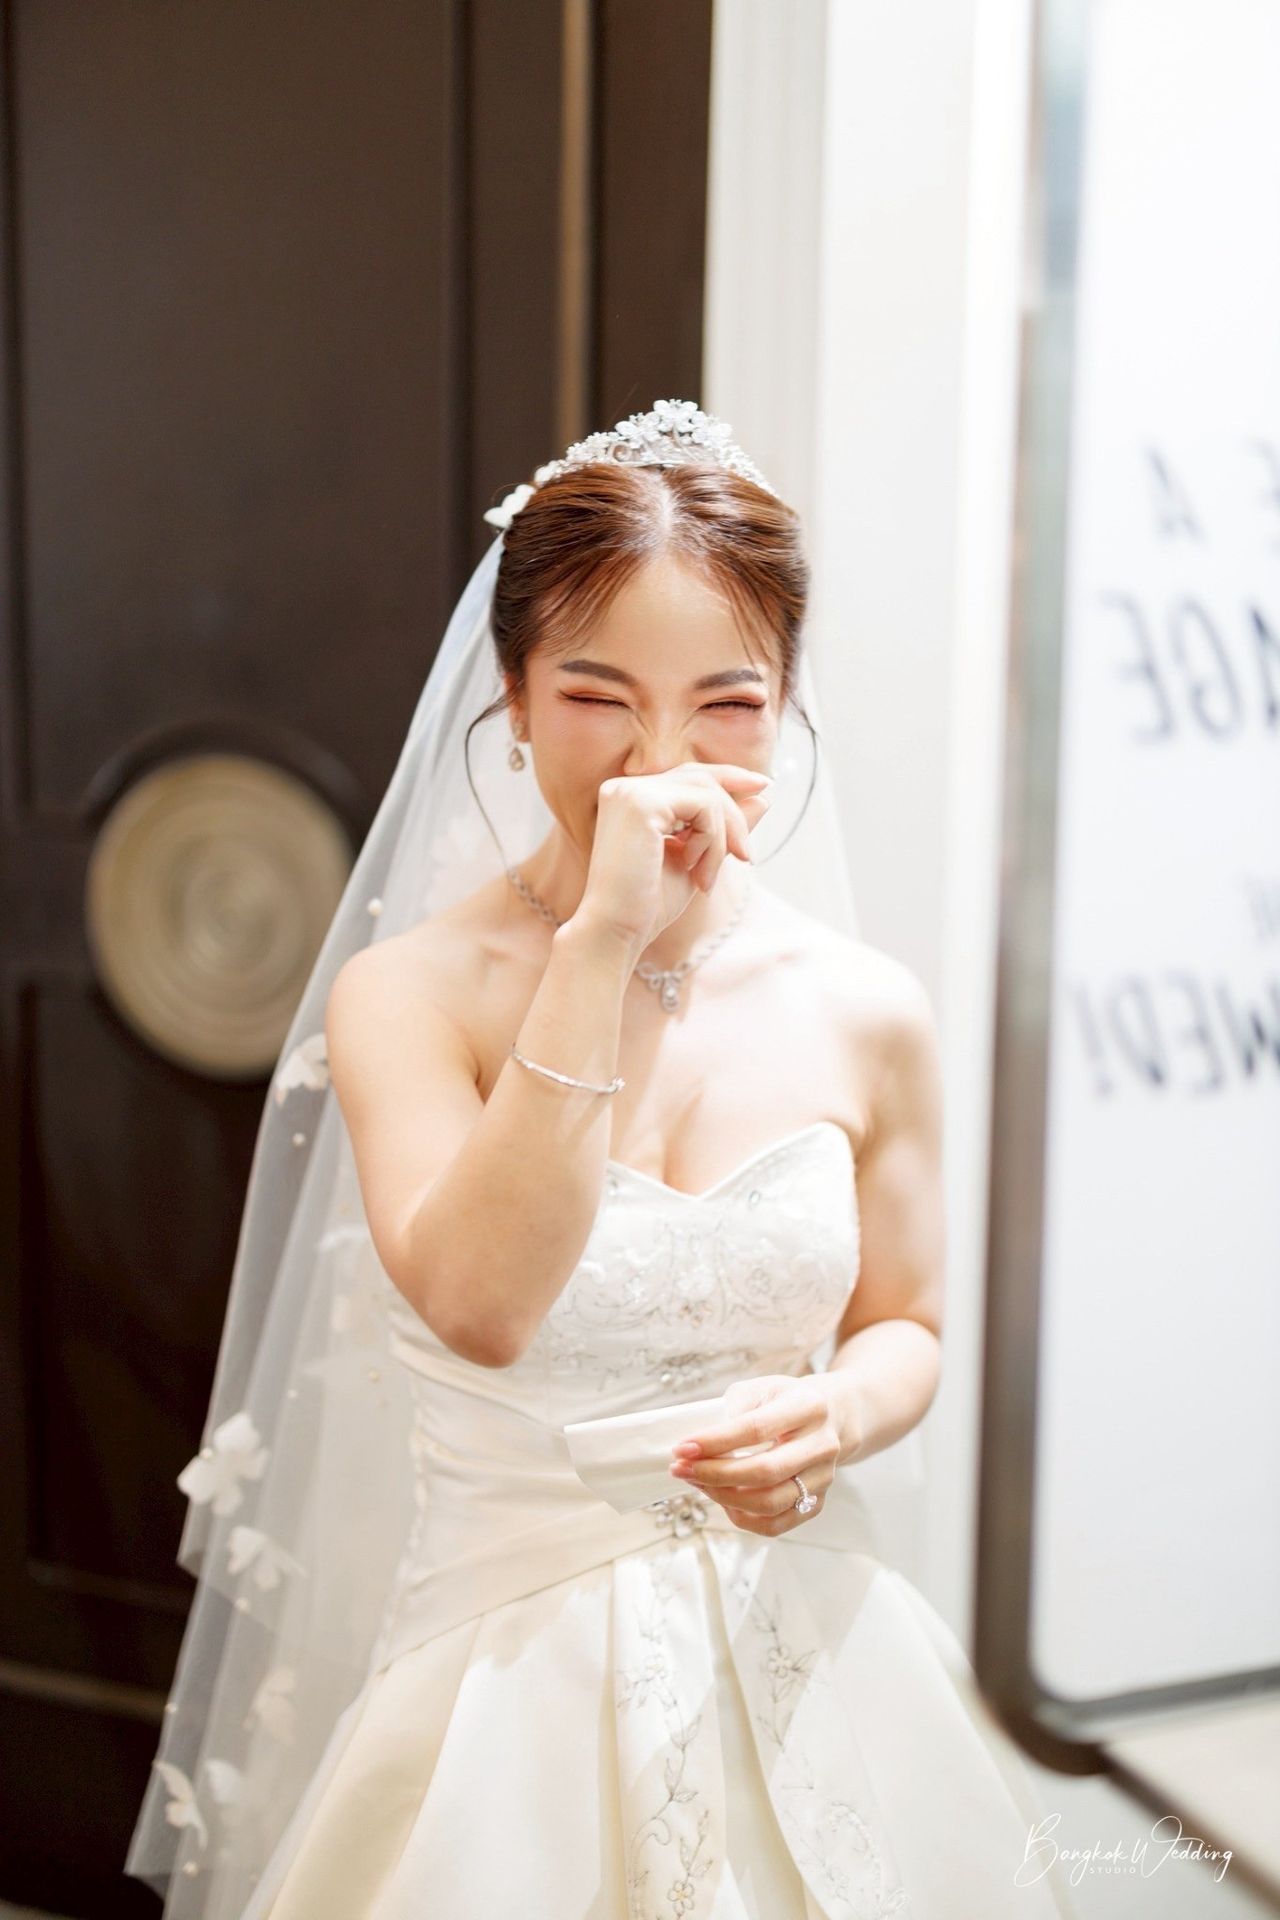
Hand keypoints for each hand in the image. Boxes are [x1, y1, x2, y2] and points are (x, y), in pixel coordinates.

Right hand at [576, 761, 773, 952]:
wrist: (615, 932)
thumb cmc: (648, 904)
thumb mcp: (698, 859)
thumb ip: (724, 828)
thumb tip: (763, 798)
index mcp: (632, 799)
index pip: (689, 775)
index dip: (729, 776)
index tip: (764, 785)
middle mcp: (626, 788)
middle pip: (701, 778)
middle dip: (733, 816)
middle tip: (746, 857)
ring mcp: (630, 792)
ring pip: (706, 792)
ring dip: (723, 836)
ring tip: (708, 877)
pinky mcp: (640, 803)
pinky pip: (703, 805)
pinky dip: (712, 840)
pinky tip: (695, 870)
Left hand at [665, 1373, 861, 1535]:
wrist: (829, 1417)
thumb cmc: (783, 1401)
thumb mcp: (760, 1389)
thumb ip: (734, 1410)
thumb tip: (702, 1447)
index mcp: (808, 1407)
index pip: (756, 1429)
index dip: (716, 1442)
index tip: (682, 1448)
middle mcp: (822, 1444)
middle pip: (765, 1471)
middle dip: (714, 1474)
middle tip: (680, 1469)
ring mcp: (823, 1478)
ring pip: (770, 1503)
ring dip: (723, 1497)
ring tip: (697, 1481)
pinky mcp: (817, 1502)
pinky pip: (775, 1524)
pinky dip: (742, 1517)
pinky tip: (722, 1498)